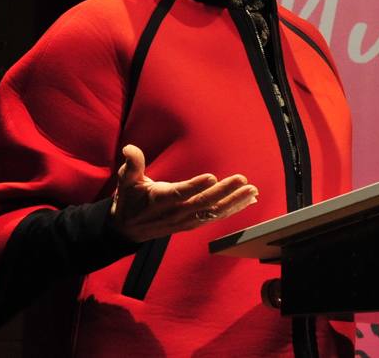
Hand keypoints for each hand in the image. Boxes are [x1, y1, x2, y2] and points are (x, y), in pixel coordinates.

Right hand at [108, 144, 258, 241]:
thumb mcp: (126, 180)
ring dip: (234, 202)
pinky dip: (233, 209)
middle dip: (224, 192)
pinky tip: (248, 201)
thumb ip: (132, 164)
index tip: (211, 177)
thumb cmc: (129, 200)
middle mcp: (175, 212)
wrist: (128, 229)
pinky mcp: (192, 224)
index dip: (195, 186)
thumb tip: (129, 148)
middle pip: (202, 203)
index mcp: (159, 199)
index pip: (179, 193)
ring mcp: (185, 221)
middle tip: (242, 180)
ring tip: (251, 190)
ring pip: (212, 212)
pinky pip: (215, 217)